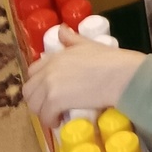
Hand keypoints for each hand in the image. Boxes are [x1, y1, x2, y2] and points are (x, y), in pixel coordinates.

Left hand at [23, 28, 141, 125]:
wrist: (122, 75)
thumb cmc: (112, 60)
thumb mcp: (89, 44)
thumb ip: (72, 39)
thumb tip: (61, 29)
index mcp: (55, 56)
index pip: (33, 72)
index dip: (39, 83)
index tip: (50, 91)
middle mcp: (48, 70)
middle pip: (29, 90)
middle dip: (38, 100)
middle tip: (51, 106)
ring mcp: (50, 86)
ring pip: (34, 105)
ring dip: (42, 112)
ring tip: (55, 115)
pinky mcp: (56, 102)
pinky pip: (45, 116)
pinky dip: (51, 121)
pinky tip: (59, 122)